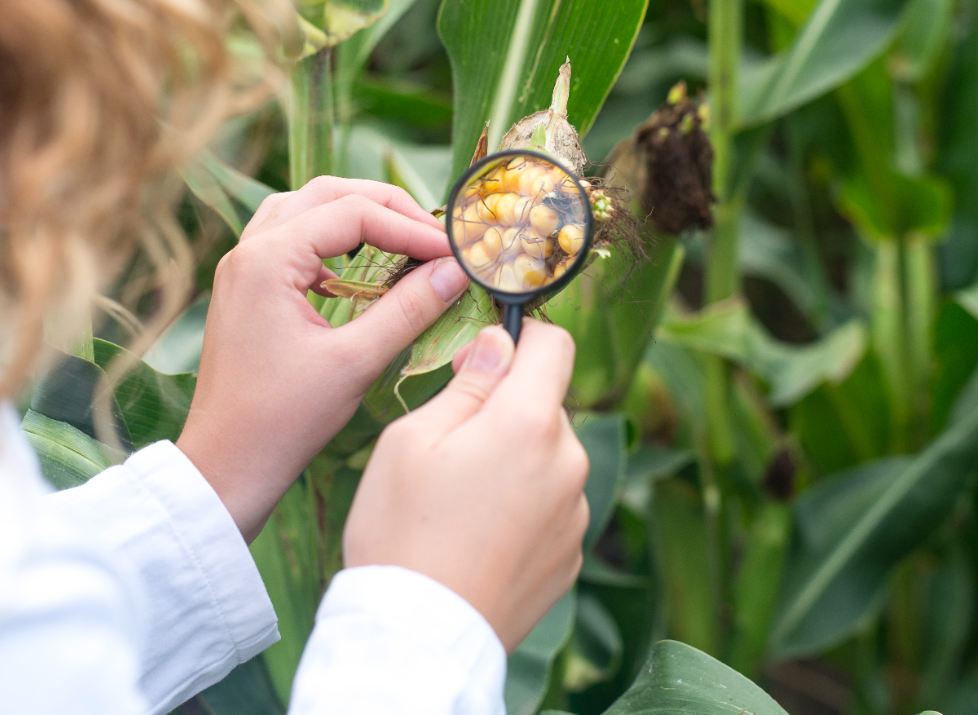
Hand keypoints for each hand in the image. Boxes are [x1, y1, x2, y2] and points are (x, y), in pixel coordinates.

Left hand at [177, 176, 470, 541]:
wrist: (226, 466)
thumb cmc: (282, 421)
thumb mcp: (355, 362)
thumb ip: (409, 309)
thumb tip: (455, 271)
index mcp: (268, 259)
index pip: (354, 213)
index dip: (411, 228)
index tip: (454, 252)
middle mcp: (249, 251)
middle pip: (328, 195)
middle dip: (387, 208)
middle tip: (434, 237)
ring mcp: (243, 268)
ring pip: (307, 209)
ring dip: (357, 217)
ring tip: (404, 241)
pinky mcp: (248, 289)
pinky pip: (293, 239)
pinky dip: (333, 242)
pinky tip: (362, 272)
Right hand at [342, 321, 589, 650]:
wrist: (419, 636)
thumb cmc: (402, 532)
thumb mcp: (412, 439)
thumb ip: (467, 383)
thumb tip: (498, 344)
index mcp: (530, 423)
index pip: (557, 346)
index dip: (520, 339)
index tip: (483, 358)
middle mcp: (569, 463)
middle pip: (548, 405)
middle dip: (507, 409)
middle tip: (451, 443)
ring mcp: (575, 513)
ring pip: (550, 457)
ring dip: (517, 460)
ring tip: (460, 501)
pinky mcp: (571, 554)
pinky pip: (551, 506)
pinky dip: (523, 507)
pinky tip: (478, 535)